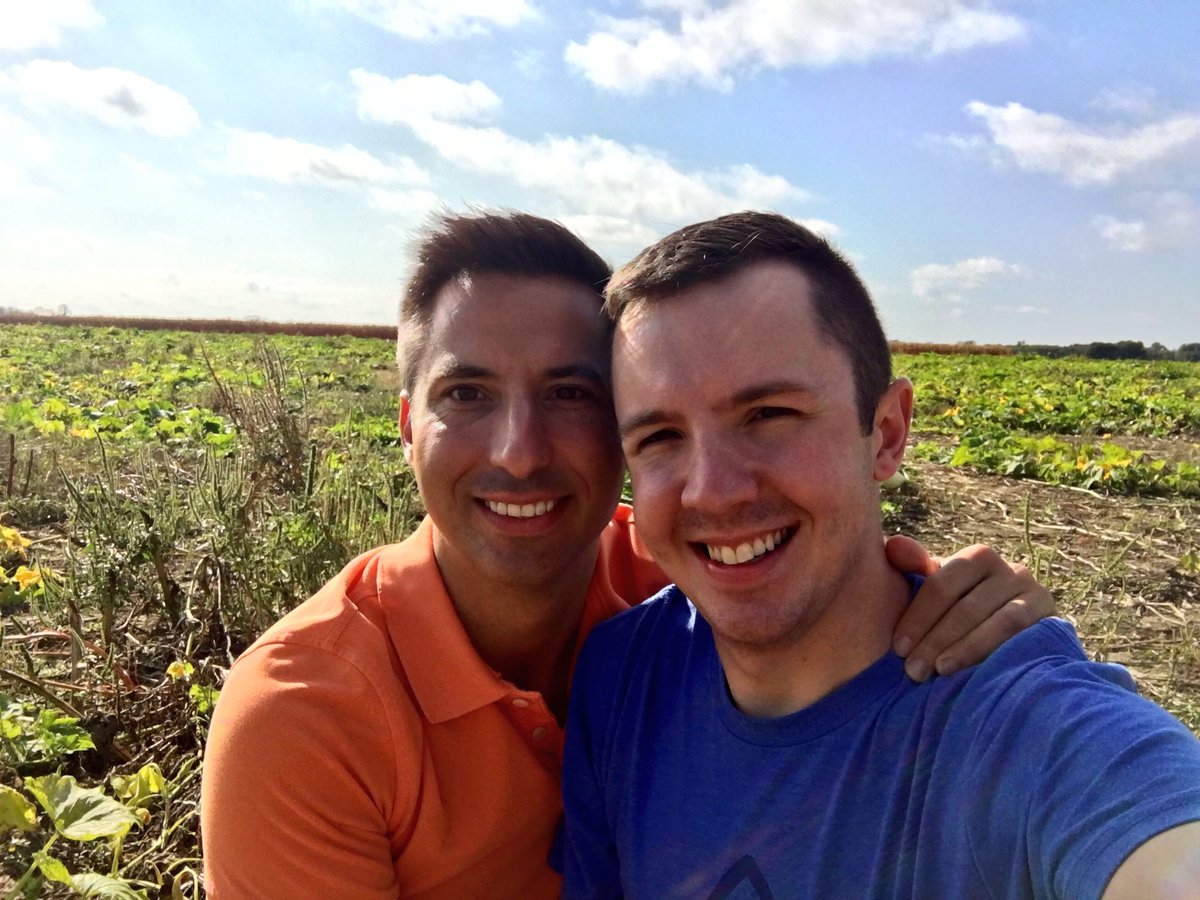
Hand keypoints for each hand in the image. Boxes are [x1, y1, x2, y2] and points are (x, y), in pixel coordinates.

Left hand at [885, 535, 1054, 681]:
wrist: (1023, 643)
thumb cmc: (965, 615)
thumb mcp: (941, 592)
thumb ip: (914, 567)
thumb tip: (892, 545)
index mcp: (978, 557)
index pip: (941, 585)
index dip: (916, 618)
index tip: (898, 648)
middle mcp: (1010, 569)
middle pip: (964, 605)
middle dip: (933, 640)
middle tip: (912, 670)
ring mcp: (1034, 592)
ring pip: (992, 619)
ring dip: (960, 648)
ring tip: (936, 672)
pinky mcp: (1050, 617)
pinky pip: (1016, 631)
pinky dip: (986, 649)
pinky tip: (967, 670)